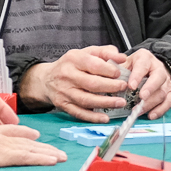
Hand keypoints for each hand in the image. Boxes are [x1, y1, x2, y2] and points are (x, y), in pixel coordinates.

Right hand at [0, 124, 64, 170]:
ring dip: (47, 153)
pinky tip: (52, 161)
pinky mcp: (4, 155)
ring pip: (30, 149)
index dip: (23, 132)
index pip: (9, 131)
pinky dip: (41, 159)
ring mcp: (2, 146)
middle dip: (42, 145)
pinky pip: (28, 157)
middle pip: (25, 140)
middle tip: (56, 150)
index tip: (34, 134)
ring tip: (61, 157)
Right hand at [21, 45, 141, 120]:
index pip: (93, 65)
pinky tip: (105, 117)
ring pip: (86, 100)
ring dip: (105, 103)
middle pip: (91, 84)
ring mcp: (64, 92)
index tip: (120, 74)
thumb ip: (105, 52)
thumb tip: (122, 58)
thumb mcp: (86, 52)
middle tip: (124, 87)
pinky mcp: (63, 105)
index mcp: (73, 59)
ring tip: (120, 103)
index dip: (109, 70)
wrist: (47, 79)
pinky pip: (79, 113)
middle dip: (110, 87)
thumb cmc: (72, 65)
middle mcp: (67, 75)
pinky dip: (93, 117)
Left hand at [124, 48, 170, 118]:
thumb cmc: (135, 65)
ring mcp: (166, 81)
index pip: (143, 66)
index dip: (137, 76)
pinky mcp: (169, 92)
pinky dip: (160, 110)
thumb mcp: (126, 61)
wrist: (151, 67)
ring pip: (162, 92)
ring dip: (150, 103)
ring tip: (139, 110)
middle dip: (150, 89)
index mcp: (146, 58)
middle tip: (141, 97)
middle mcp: (158, 68)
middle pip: (158, 78)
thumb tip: (109, 78)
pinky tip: (151, 115)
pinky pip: (168, 102)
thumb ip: (118, 68)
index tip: (131, 86)